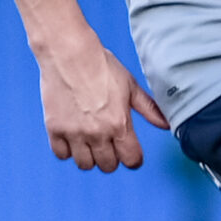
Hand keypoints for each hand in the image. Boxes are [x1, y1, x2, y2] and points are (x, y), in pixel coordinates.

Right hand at [38, 30, 169, 170]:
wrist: (70, 54)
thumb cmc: (100, 66)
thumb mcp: (130, 86)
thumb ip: (149, 109)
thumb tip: (166, 124)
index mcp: (119, 125)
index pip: (131, 160)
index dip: (133, 157)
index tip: (129, 151)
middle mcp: (98, 134)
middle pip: (108, 166)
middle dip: (111, 157)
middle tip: (108, 143)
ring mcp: (75, 133)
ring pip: (85, 164)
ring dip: (89, 156)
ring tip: (90, 141)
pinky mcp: (55, 129)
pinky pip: (62, 154)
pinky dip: (67, 150)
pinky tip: (72, 137)